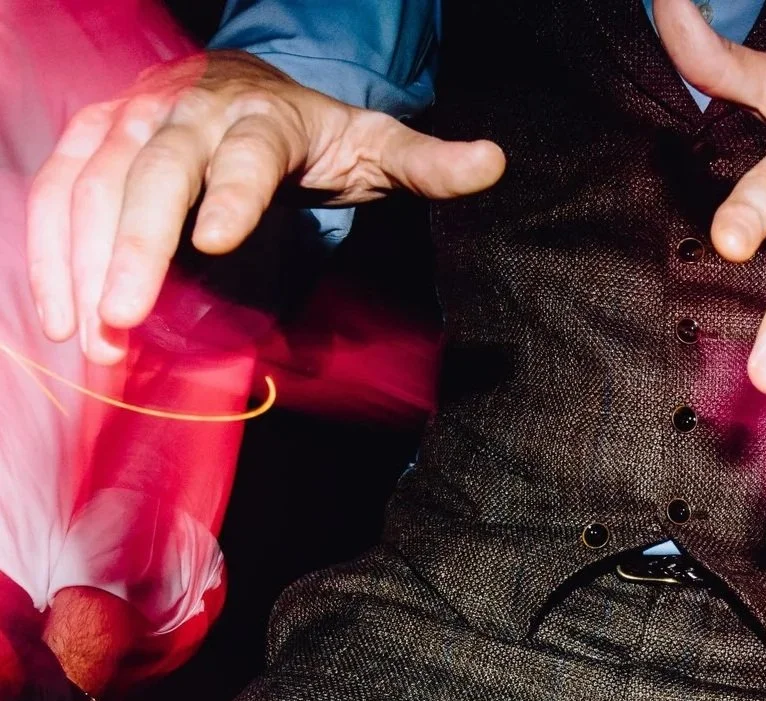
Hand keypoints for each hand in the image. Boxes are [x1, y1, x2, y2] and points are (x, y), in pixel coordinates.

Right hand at [28, 50, 503, 364]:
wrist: (250, 78)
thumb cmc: (317, 129)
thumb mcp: (378, 142)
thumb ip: (428, 162)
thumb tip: (493, 162)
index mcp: (263, 118)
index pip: (247, 156)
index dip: (232, 194)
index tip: (218, 243)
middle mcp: (189, 112)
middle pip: (154, 174)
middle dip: (133, 244)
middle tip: (122, 318)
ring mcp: (135, 121)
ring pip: (93, 181)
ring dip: (80, 259)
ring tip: (87, 334)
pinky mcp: (96, 137)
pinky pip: (59, 188)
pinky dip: (48, 248)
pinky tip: (54, 314)